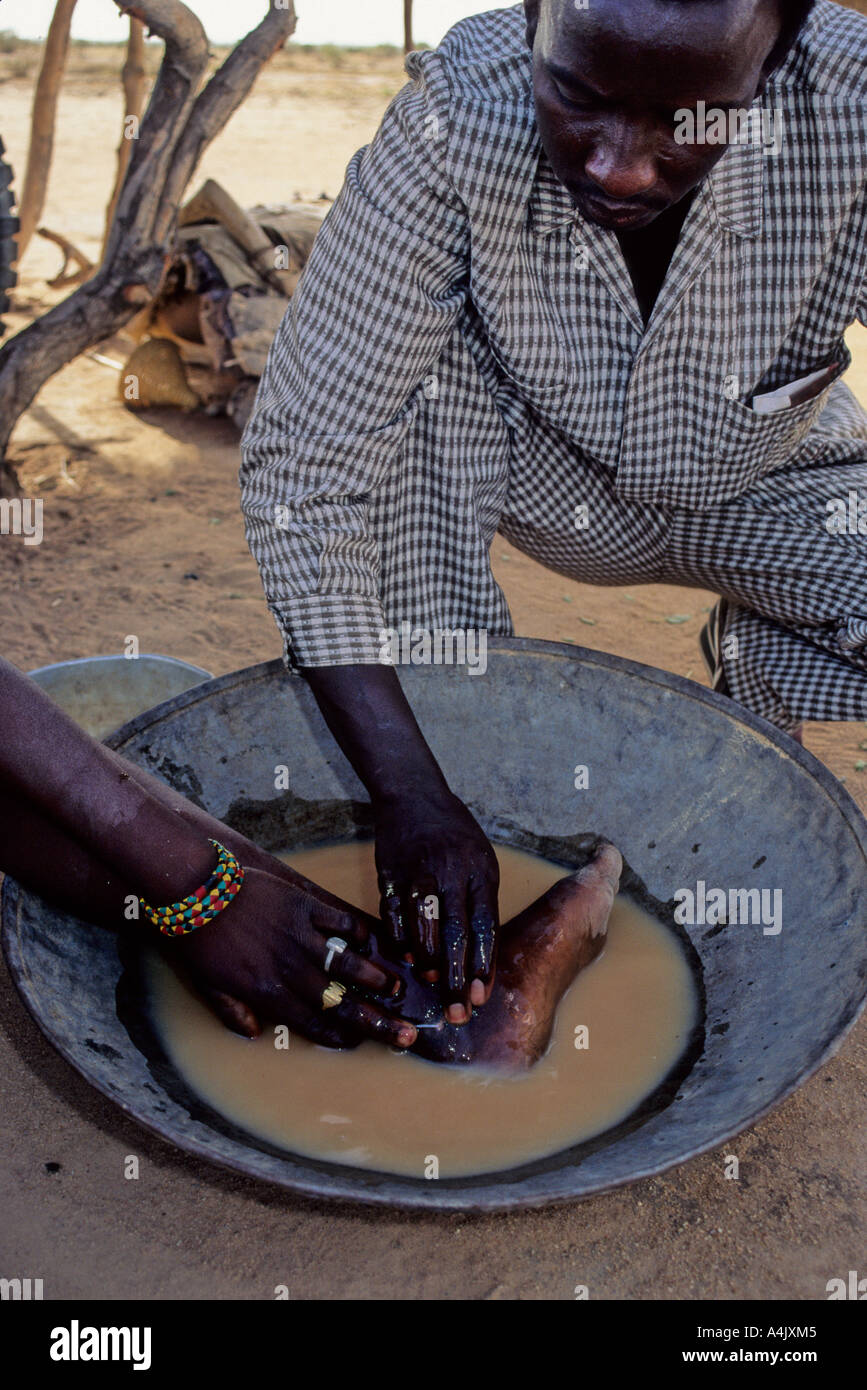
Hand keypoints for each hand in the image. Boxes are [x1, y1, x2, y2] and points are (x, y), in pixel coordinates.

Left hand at [168, 866, 417, 1049]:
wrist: (194, 892)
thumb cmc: (198, 940)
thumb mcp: (208, 984)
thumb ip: (233, 1011)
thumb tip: (253, 1034)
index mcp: (268, 993)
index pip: (314, 1023)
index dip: (340, 1036)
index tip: (360, 1043)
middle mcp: (290, 970)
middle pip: (342, 1003)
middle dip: (377, 1021)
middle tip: (407, 1033)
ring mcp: (299, 937)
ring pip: (348, 964)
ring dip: (376, 978)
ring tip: (396, 987)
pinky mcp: (303, 907)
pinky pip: (339, 922)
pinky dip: (357, 931)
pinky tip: (370, 938)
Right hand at [373, 788, 498, 1022]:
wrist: (413, 795)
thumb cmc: (454, 835)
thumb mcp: (481, 860)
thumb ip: (480, 904)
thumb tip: (478, 958)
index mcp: (478, 870)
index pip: (485, 927)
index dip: (483, 965)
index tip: (480, 996)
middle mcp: (449, 872)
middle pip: (455, 935)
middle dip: (456, 978)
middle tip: (456, 1011)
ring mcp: (417, 873)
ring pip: (422, 930)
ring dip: (428, 963)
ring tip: (433, 984)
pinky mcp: (388, 874)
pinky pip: (392, 918)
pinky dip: (399, 942)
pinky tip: (407, 959)